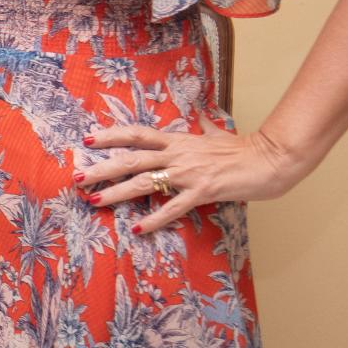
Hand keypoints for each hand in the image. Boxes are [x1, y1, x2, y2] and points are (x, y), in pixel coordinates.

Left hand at [79, 124, 304, 233]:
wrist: (270, 158)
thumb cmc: (245, 148)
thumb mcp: (218, 133)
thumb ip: (205, 128)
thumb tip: (202, 119)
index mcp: (179, 140)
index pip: (138, 134)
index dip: (112, 135)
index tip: (88, 139)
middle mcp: (178, 154)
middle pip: (131, 159)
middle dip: (101, 168)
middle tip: (76, 177)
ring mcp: (189, 172)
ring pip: (145, 182)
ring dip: (117, 192)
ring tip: (93, 200)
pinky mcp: (203, 191)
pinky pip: (173, 207)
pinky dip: (155, 219)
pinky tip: (138, 228)